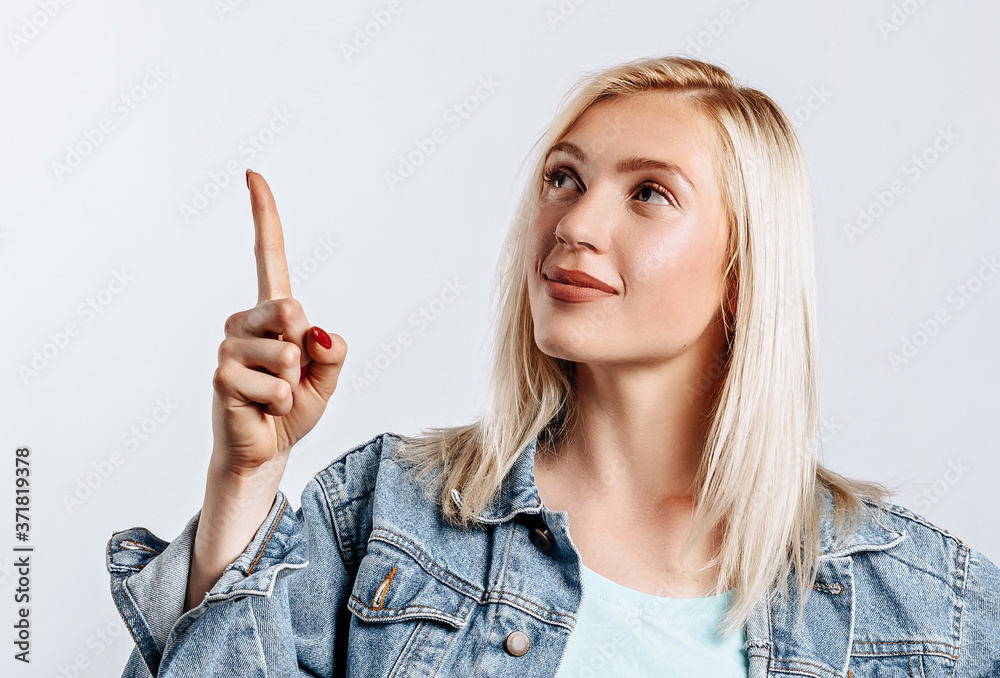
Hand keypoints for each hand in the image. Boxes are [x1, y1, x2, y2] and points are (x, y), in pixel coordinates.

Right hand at [210, 170, 346, 475]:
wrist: (267, 448)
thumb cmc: (294, 406)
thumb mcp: (329, 376)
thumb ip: (334, 351)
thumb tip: (315, 333)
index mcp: (273, 312)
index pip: (268, 255)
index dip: (263, 216)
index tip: (253, 175)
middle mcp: (245, 321)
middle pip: (289, 310)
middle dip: (303, 348)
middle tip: (292, 374)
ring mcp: (229, 347)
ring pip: (284, 354)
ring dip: (294, 383)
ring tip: (278, 394)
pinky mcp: (221, 376)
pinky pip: (272, 384)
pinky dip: (281, 401)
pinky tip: (264, 408)